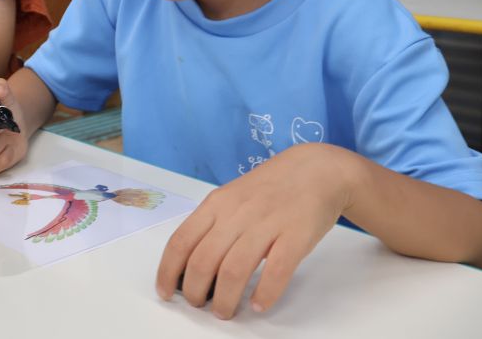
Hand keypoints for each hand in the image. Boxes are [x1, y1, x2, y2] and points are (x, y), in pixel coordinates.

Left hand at [155, 143, 355, 319]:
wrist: (316, 170)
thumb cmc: (269, 189)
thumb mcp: (231, 198)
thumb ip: (212, 225)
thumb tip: (190, 264)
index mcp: (216, 204)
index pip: (180, 242)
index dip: (167, 272)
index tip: (165, 292)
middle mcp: (236, 214)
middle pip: (203, 261)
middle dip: (195, 292)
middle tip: (200, 305)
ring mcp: (266, 224)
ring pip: (234, 271)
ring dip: (225, 300)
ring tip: (225, 311)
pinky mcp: (295, 235)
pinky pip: (276, 271)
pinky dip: (264, 294)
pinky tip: (259, 305)